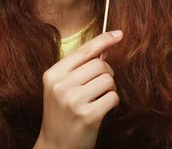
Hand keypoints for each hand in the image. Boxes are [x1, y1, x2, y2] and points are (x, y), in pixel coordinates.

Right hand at [35, 31, 122, 148]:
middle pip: (100, 64)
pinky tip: (102, 110)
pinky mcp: (88, 115)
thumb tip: (106, 48)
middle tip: (99, 87)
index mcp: (53, 74)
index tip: (119, 34)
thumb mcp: (62, 87)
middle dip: (106, 73)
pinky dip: (113, 102)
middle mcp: (61, 86)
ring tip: (98, 99)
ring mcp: (73, 101)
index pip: (84, 51)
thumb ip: (80, 67)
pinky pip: (113, 97)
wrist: (56, 147)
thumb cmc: (62, 113)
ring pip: (108, 79)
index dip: (104, 40)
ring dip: (110, 88)